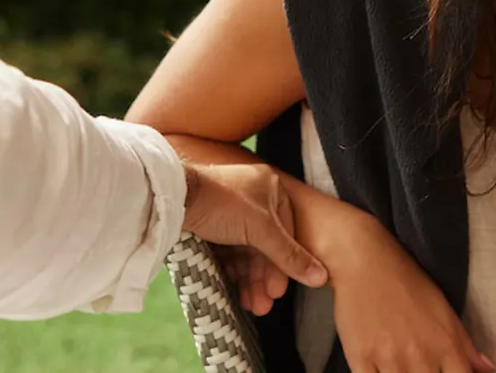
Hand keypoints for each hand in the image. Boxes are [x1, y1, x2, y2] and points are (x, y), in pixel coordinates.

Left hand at [182, 162, 327, 314]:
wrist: (174, 198)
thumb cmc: (222, 203)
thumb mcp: (262, 229)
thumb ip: (290, 255)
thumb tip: (321, 277)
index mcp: (271, 188)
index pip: (287, 231)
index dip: (285, 263)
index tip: (280, 290)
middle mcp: (254, 197)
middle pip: (266, 246)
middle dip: (265, 278)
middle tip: (264, 305)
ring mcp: (231, 212)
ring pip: (248, 252)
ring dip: (251, 281)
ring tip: (252, 306)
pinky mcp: (212, 225)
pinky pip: (230, 253)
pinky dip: (235, 273)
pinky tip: (237, 293)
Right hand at [330, 216, 493, 372]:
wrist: (367, 260)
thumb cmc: (408, 282)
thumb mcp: (444, 309)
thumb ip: (466, 346)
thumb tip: (487, 369)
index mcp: (446, 346)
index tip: (444, 371)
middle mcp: (421, 357)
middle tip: (419, 365)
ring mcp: (390, 360)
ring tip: (400, 363)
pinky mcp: (360, 359)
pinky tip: (380, 368)